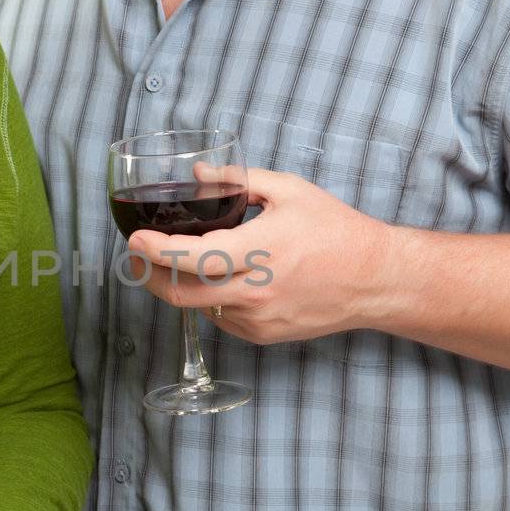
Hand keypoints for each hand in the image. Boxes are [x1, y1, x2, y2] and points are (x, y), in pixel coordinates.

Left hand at [125, 167, 391, 345]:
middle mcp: (255, 291)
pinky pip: (220, 317)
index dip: (155, 250)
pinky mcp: (263, 335)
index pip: (191, 258)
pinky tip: (221, 278)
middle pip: (180, 293)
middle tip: (135, 253)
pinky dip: (210, 298)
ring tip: (176, 260)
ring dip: (178, 285)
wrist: (375, 279)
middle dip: (147, 273)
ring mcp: (258, 319)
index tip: (134, 238)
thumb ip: (236, 181)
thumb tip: (195, 175)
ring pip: (198, 307)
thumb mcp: (288, 191)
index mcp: (259, 251)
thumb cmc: (335, 231)